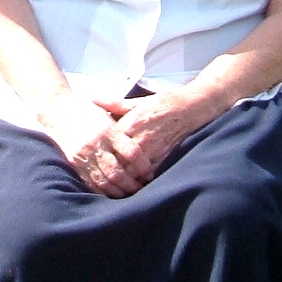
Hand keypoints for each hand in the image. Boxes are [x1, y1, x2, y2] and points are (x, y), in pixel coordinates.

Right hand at [36, 92, 151, 196]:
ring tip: (129, 194)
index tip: (149, 172)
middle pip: (119, 172)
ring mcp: (83, 155)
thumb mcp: (107, 112)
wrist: (56, 109)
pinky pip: (90, 183)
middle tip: (142, 188)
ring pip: (105, 181)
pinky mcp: (74, 163)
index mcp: (107, 129)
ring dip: (119, 191)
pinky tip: (111, 194)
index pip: (131, 153)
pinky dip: (103, 191)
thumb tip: (142, 140)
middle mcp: (96, 144)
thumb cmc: (86, 109)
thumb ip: (123, 129)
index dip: (143, 166)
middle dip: (133, 184)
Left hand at [97, 86, 217, 172]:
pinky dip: (137, 179)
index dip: (100, 149)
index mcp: (131, 122)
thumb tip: (93, 99)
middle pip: (118, 159)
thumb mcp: (137, 101)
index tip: (92, 153)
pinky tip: (130, 182)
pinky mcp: (162, 158)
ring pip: (131, 170)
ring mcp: (152, 150)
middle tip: (97, 172)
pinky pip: (147, 174)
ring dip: (122, 177)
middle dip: (108, 167)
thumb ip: (114, 103)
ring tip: (111, 182)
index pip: (110, 141)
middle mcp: (140, 138)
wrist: (188, 109)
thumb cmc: (162, 103)